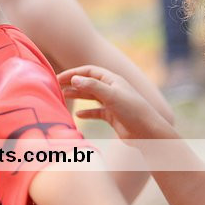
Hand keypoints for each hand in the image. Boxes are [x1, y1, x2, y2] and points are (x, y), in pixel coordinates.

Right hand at [58, 65, 172, 140]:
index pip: (89, 71)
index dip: (74, 73)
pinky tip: (78, 116)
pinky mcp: (113, 116)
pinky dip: (87, 113)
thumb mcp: (112, 96)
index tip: (59, 78)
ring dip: (78, 96)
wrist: (148, 133)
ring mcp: (113, 103)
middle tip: (56, 87)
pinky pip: (96, 112)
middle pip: (89, 83)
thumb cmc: (133, 111)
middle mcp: (112, 89)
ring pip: (91, 97)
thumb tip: (74, 79)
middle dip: (73, 84)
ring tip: (64, 97)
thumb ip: (92, 87)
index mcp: (113, 80)